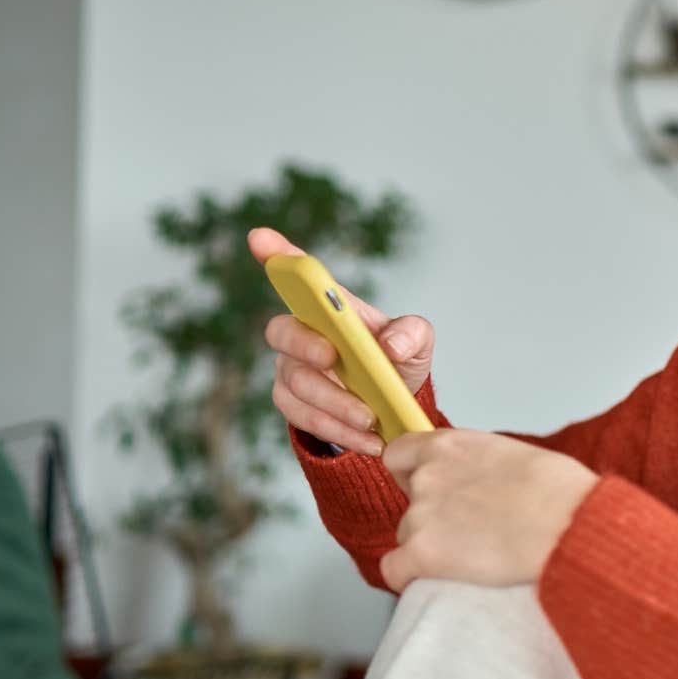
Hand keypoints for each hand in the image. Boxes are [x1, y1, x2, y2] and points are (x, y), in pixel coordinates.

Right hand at [250, 226, 434, 457]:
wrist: (394, 406)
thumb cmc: (397, 359)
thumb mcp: (417, 342)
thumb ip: (411, 333)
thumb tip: (390, 348)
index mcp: (330, 307)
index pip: (296, 274)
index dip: (277, 256)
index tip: (260, 238)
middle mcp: (302, 333)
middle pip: (282, 333)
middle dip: (305, 345)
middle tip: (334, 360)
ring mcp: (292, 370)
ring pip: (295, 384)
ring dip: (333, 403)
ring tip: (370, 419)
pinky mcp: (294, 406)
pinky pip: (304, 419)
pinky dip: (338, 430)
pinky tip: (369, 440)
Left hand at [378, 429, 598, 592]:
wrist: (567, 521)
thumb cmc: (560, 490)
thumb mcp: (515, 455)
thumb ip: (481, 464)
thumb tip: (483, 482)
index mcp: (449, 445)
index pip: (398, 456)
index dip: (410, 475)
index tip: (430, 490)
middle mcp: (427, 476)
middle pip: (407, 501)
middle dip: (430, 516)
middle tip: (466, 530)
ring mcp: (421, 515)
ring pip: (407, 536)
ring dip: (429, 547)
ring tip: (471, 557)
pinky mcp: (423, 554)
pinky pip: (394, 570)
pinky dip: (409, 576)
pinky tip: (436, 579)